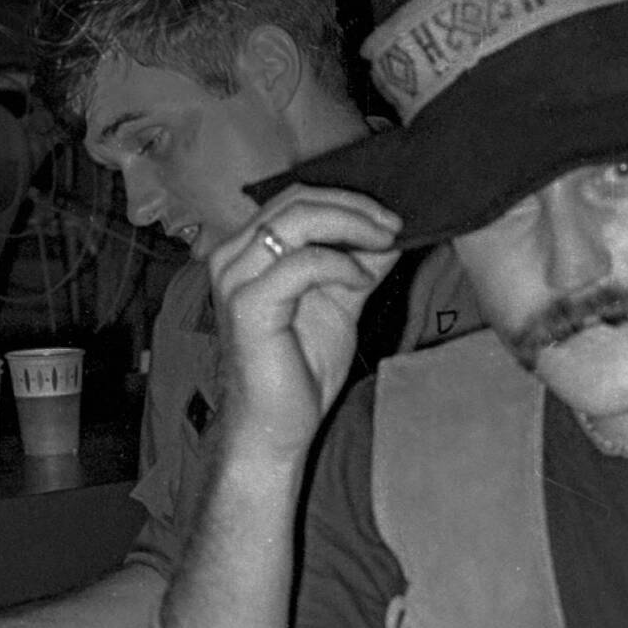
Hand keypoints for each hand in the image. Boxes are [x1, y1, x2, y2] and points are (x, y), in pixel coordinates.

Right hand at [212, 186, 400, 459]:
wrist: (275, 428)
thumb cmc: (299, 371)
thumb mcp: (339, 304)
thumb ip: (358, 265)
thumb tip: (391, 234)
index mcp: (247, 251)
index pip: (296, 199)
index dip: (347, 200)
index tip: (391, 217)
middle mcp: (233, 257)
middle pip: (296, 200)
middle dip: (354, 208)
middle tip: (394, 225)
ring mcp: (235, 278)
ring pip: (296, 220)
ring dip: (351, 227)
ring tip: (385, 244)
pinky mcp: (247, 305)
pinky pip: (302, 264)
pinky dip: (340, 265)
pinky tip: (362, 281)